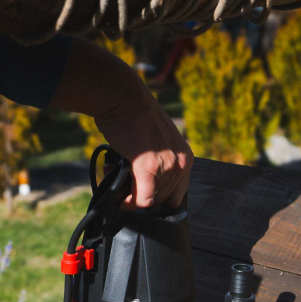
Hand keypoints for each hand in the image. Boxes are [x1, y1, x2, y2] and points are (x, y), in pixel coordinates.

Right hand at [94, 84, 191, 209]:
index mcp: (186, 157)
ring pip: (151, 202)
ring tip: (114, 173)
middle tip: (122, 180)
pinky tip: (119, 197)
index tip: (139, 190)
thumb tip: (142, 191)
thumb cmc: (133, 117)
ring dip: (129, 195)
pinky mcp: (150, 168)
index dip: (156, 197)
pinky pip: (143, 200)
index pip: (176, 195)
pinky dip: (129, 204)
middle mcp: (181, 163)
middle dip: (140, 196)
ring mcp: (167, 166)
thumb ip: (158, 164)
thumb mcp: (156, 142)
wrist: (122, 97)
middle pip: (163, 200)